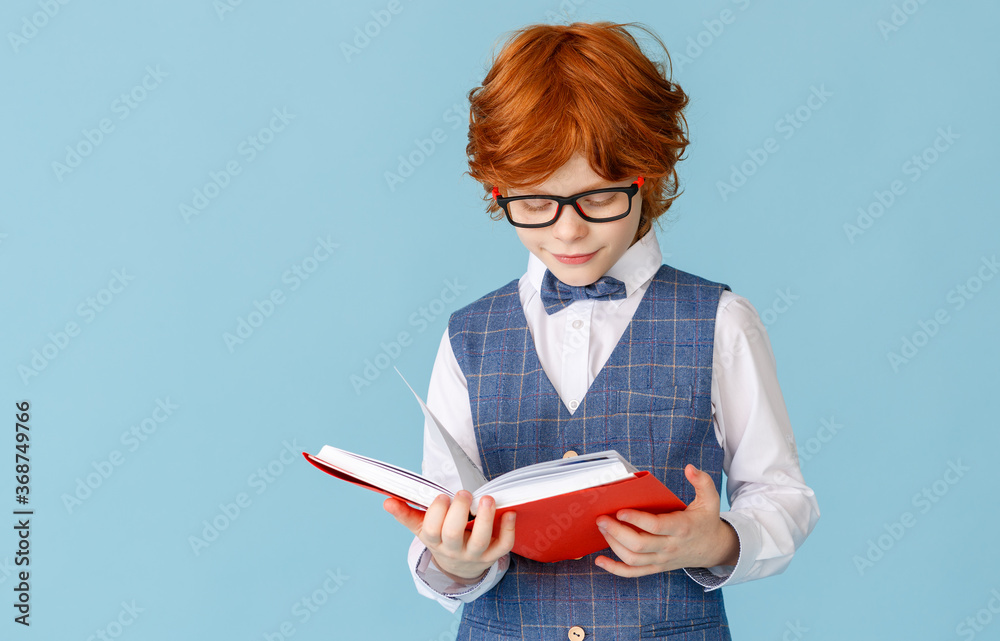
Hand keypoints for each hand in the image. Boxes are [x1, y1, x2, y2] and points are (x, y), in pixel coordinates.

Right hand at [384, 490, 515, 582]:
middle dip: (458, 512)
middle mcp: (454, 550)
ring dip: (485, 519)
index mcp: (435, 541)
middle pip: (453, 535)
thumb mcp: (422, 528)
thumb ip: (406, 514)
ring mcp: (475, 554)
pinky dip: (508, 530)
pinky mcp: (493, 555)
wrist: (460, 567)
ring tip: (487, 498)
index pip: (432, 530)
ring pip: (480, 541)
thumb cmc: (441, 538)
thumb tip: (387, 501)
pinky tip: (510, 513)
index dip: (436, 513)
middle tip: (462, 494)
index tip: (442, 497)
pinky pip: (503, 546)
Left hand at [593, 464, 738, 577]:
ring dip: (613, 545)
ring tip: (601, 528)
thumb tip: (690, 468)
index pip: (656, 526)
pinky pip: (634, 572)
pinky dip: (615, 569)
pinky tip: (599, 561)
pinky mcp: (657, 567)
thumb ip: (703, 481)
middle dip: (617, 532)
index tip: (620, 510)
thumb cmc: (706, 520)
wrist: (714, 549)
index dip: (637, 519)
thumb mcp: (710, 500)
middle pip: (639, 544)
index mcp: (682, 528)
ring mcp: (662, 559)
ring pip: (633, 559)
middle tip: (601, 518)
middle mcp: (671, 546)